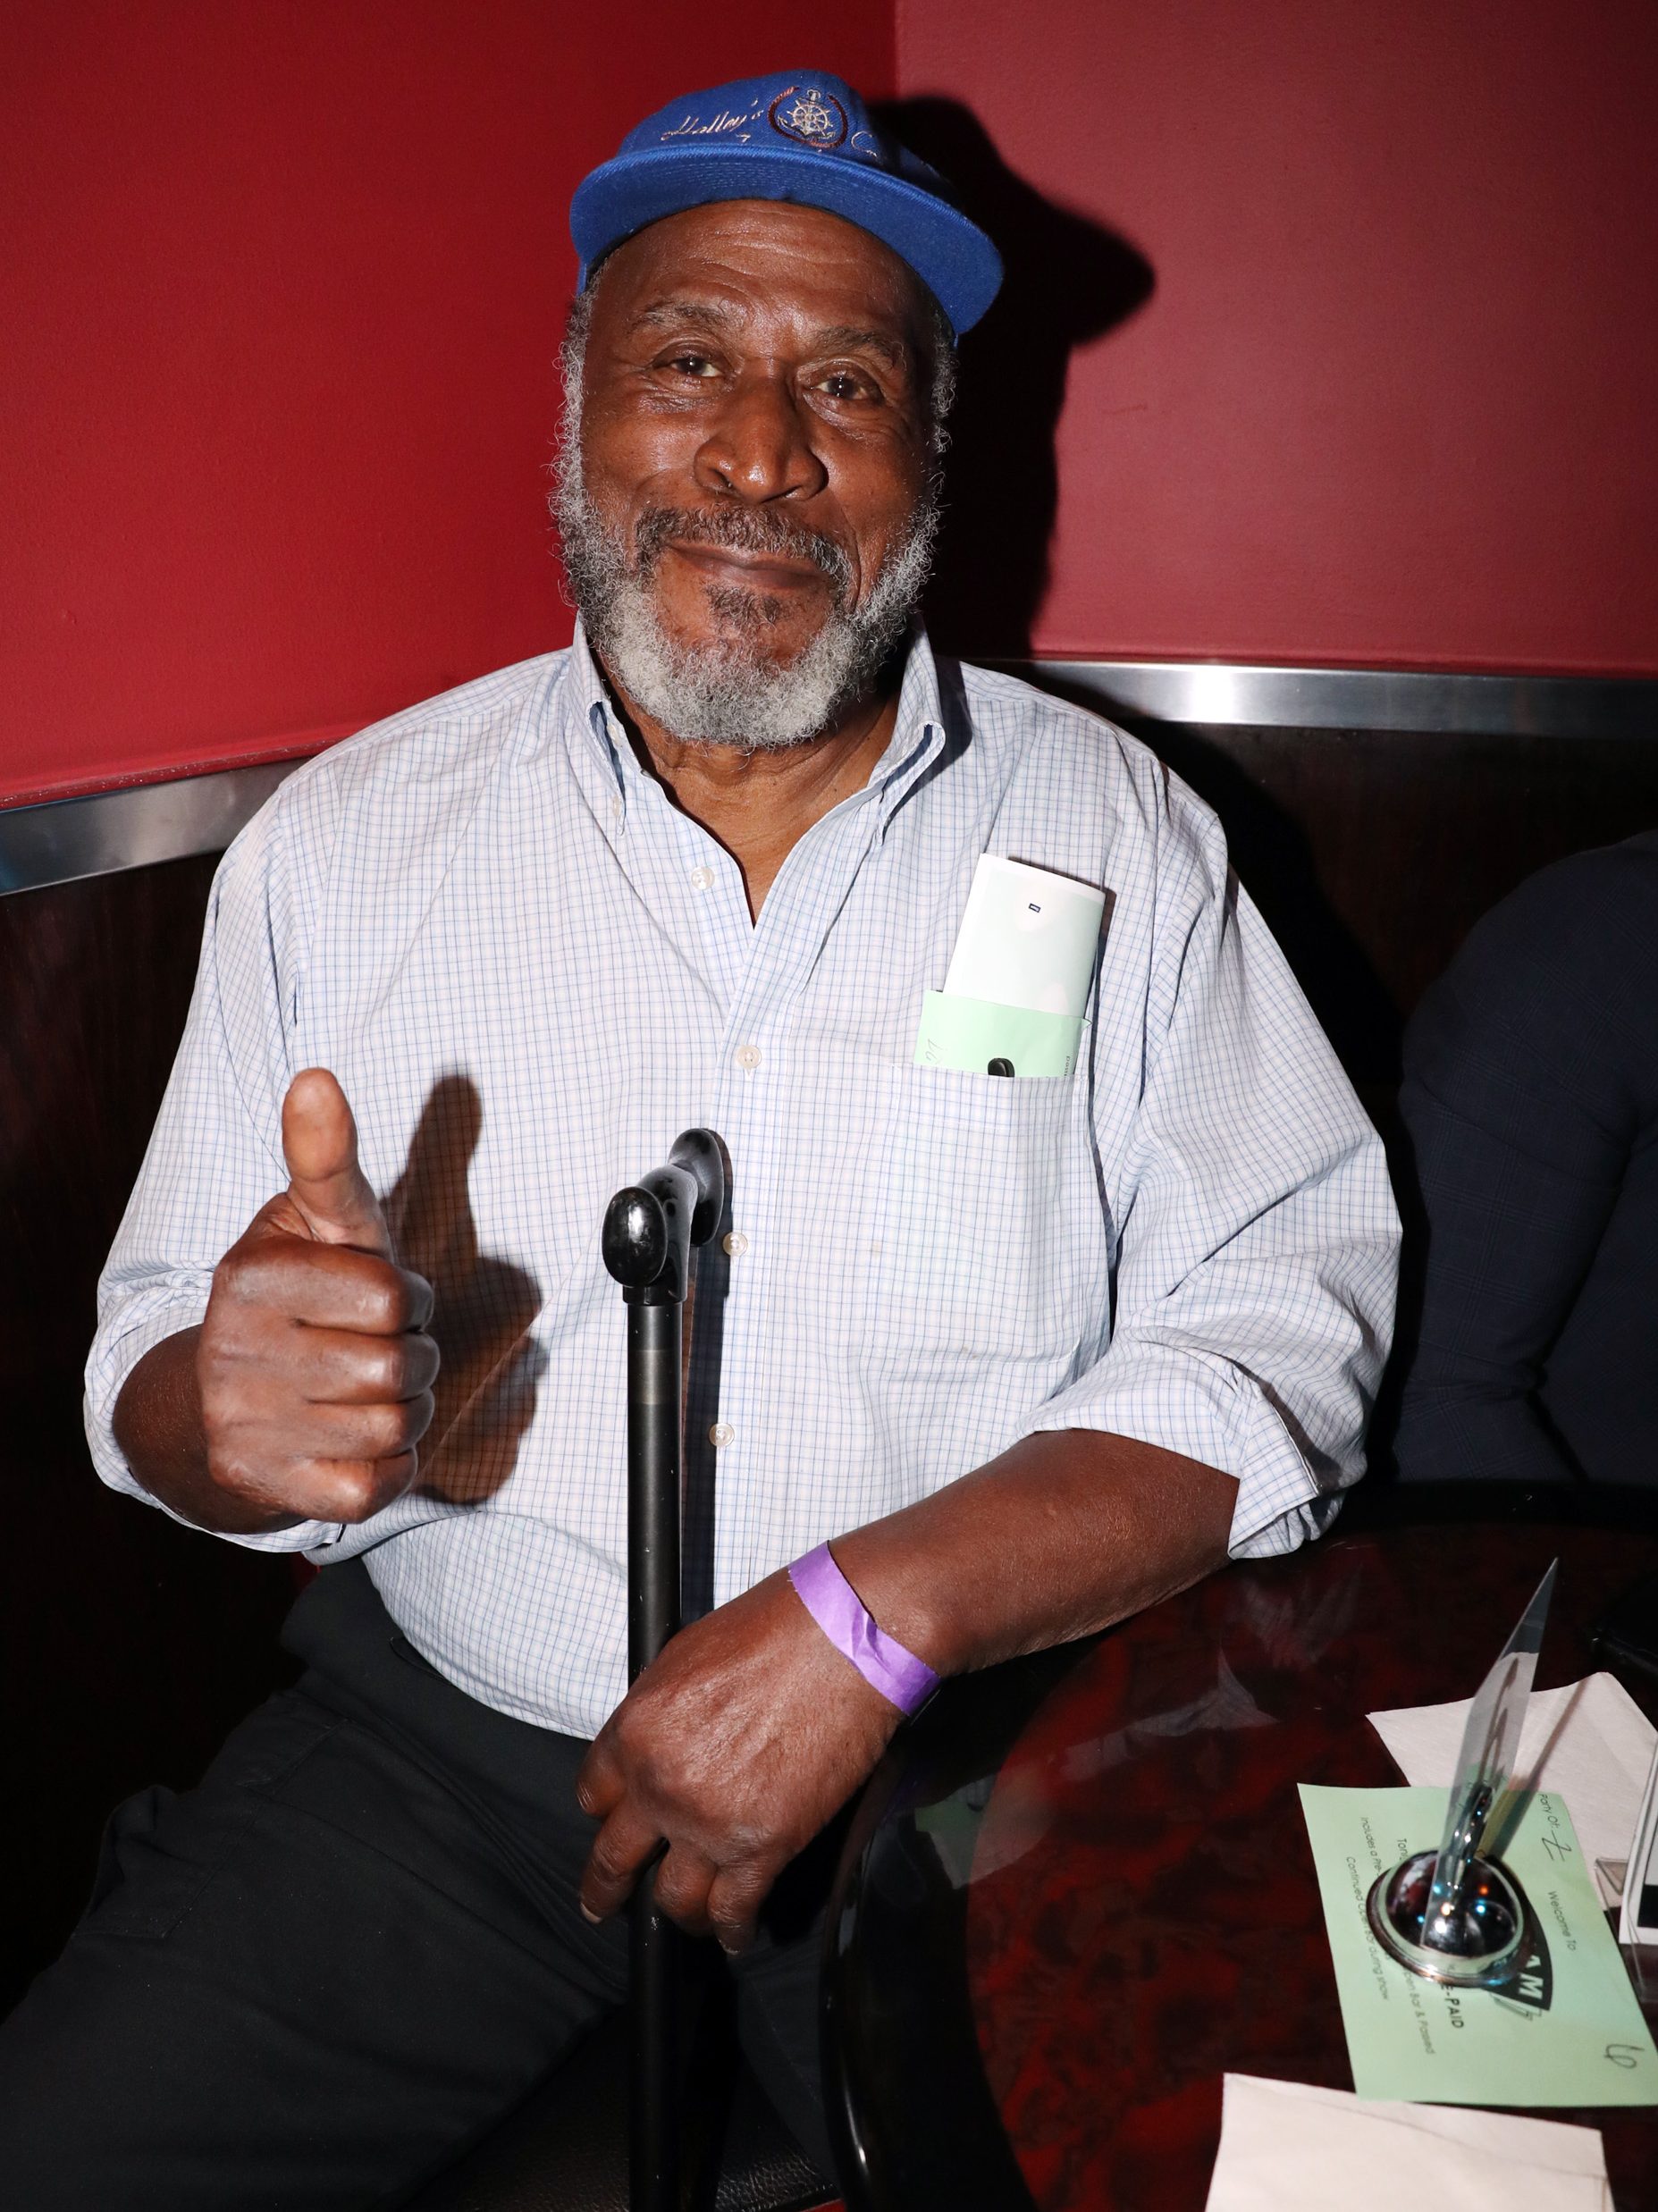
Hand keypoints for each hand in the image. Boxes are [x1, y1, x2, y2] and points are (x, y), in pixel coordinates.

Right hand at [194, 1068, 437, 1525]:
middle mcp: (232, 1350)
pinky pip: (375, 1487)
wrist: (220, 1399)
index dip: (406, 1299)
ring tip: (367, 1391)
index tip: (380, 1298)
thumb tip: (315, 1078)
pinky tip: (359, 1438)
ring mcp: (242, 1423)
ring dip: (405, 1412)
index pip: (393, 1298)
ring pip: (393, 1428)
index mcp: (251, 1276)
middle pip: (398, 1368)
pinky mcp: (262, 1484)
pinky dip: (390, 1466)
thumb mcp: (318, 1222)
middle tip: (375, 1349)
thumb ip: (329, 1158)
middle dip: (411, 1358)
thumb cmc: (302, 1294)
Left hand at [575, 1570, 900, 1951]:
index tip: (612, 1822)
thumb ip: (659, 1711)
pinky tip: (736, 1934)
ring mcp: (710, 1822)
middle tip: (604, 1904)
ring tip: (687, 1918)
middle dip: (606, 1888)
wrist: (847, 1637)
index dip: (604, 1811)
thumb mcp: (686, 1654)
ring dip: (679, 1913)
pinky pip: (734, 1909)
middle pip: (615, 1858)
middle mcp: (661, 1784)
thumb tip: (659, 1741)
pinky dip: (733, 1930)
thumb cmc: (777, 1627)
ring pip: (674, 1898)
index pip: (593, 1792)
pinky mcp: (764, 1845)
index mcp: (636, 1729)